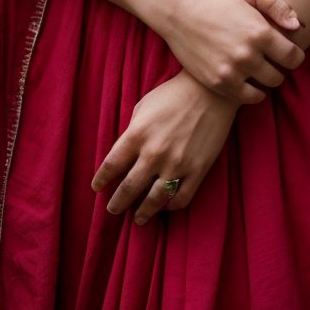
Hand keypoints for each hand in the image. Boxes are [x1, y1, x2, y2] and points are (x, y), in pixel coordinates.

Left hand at [91, 70, 239, 224]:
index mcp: (137, 134)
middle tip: (112, 210)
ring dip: (143, 213)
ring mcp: (177, 164)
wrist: (212, 90)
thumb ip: (132, 131)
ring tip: (138, 219)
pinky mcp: (198, 170)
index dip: (101, 180)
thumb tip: (126, 154)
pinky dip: (171, 206)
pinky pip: (181, 198)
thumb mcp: (144, 106)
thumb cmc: (173, 94)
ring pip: (154, 200)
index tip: (97, 188)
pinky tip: (165, 206)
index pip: (111, 166)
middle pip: (128, 189)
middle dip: (117, 203)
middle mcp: (154, 153)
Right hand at [160, 0, 305, 104]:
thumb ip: (278, 5)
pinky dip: (253, 92)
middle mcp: (248, 54)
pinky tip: (249, 80)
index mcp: (260, 32)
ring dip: (266, 80)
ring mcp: (233, 72)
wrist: (181, 15)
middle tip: (271, 60)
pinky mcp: (219, 83)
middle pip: (281, 75)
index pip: (294, 57)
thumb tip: (298, 26)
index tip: (288, 52)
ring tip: (259, 69)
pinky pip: (249, 98)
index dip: (295, 55)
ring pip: (267, 88)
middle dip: (280, 68)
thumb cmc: (219, 1)